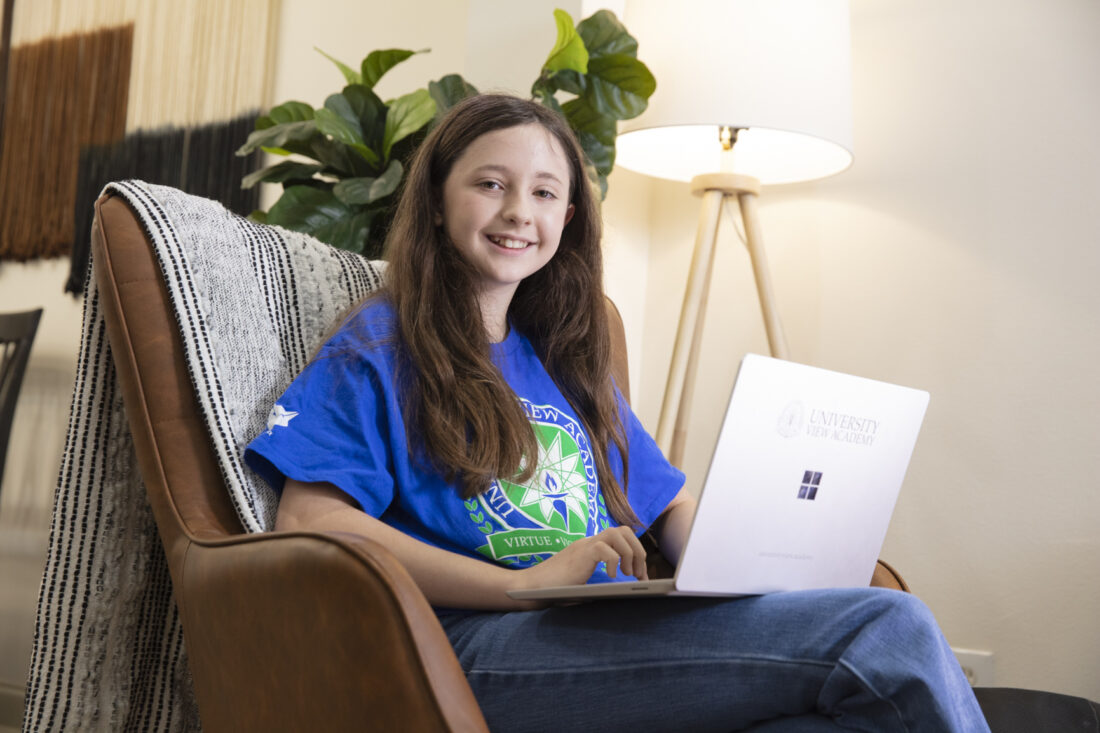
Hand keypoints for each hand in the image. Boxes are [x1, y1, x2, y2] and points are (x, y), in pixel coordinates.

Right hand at [511, 526, 647, 594]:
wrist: (531, 587)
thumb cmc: (555, 590)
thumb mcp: (584, 585)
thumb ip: (600, 585)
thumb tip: (625, 594)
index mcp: (592, 548)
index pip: (622, 537)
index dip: (636, 554)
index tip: (642, 577)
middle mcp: (590, 542)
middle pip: (624, 530)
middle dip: (638, 551)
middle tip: (638, 575)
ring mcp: (585, 546)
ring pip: (617, 533)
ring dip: (629, 553)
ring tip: (627, 574)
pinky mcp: (581, 553)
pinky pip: (605, 548)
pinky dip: (614, 561)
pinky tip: (610, 577)